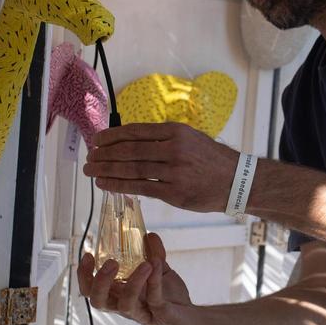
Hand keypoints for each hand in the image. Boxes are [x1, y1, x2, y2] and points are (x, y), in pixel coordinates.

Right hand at [76, 232, 195, 324]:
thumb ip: (153, 254)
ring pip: (126, 305)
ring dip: (133, 283)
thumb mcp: (159, 271)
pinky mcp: (160, 315)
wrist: (191, 318)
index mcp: (118, 295)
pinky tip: (156, 264)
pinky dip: (154, 281)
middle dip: (100, 282)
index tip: (88, 254)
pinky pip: (154, 300)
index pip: (90, 290)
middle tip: (111, 262)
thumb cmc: (169, 297)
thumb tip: (149, 234)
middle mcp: (125, 305)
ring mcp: (142, 313)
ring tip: (145, 264)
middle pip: (99, 302)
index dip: (84, 275)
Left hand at [82, 122, 238, 212]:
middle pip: (129, 150)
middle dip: (104, 154)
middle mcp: (173, 149)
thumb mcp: (189, 138)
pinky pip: (140, 188)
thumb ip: (162, 138)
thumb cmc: (210, 159)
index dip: (111, 136)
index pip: (135, 131)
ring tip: (92, 171)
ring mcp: (174, 172)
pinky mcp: (174, 192)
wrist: (236, 181)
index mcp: (175, 131)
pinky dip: (119, 186)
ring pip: (131, 169)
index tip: (96, 140)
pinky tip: (106, 185)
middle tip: (90, 158)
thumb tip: (128, 141)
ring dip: (107, 170)